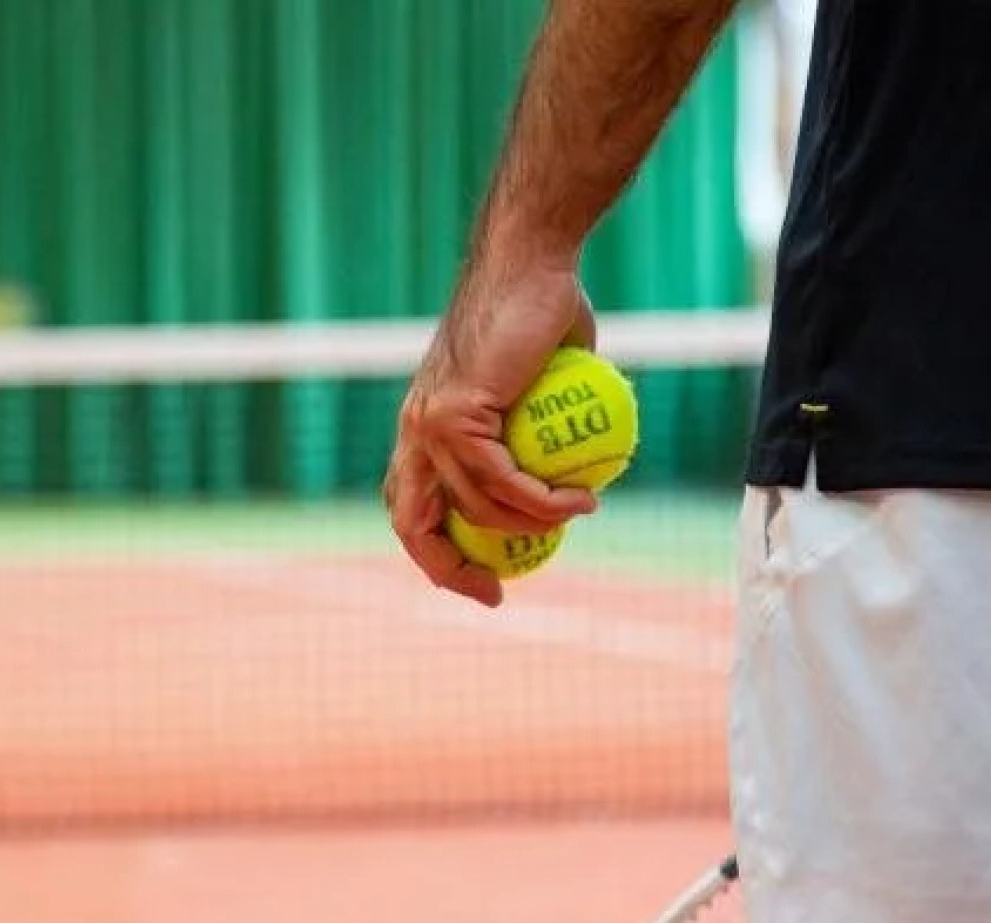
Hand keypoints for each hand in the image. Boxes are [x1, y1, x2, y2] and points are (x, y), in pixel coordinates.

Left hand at [384, 260, 599, 606]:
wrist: (533, 263)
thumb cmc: (544, 312)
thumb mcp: (540, 386)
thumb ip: (541, 432)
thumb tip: (572, 477)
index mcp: (422, 426)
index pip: (410, 505)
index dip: (437, 552)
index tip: (486, 579)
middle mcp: (414, 428)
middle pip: (412, 524)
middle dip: (450, 571)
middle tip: (500, 590)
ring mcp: (429, 421)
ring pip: (475, 505)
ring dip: (531, 525)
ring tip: (580, 515)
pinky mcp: (455, 412)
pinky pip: (502, 479)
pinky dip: (543, 499)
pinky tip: (580, 500)